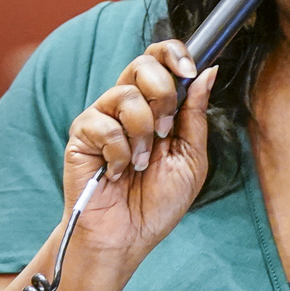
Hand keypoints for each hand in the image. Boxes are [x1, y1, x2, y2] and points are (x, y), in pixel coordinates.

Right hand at [62, 39, 217, 265]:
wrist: (129, 236)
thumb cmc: (158, 202)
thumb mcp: (191, 159)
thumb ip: (196, 115)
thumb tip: (208, 71)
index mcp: (156, 106)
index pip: (160, 59)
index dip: (174, 54)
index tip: (189, 70)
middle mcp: (127, 105)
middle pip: (142, 63)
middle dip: (163, 95)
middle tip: (166, 131)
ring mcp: (103, 118)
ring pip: (126, 94)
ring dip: (143, 134)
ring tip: (141, 163)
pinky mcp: (81, 134)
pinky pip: (104, 125)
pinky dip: (119, 153)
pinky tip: (118, 172)